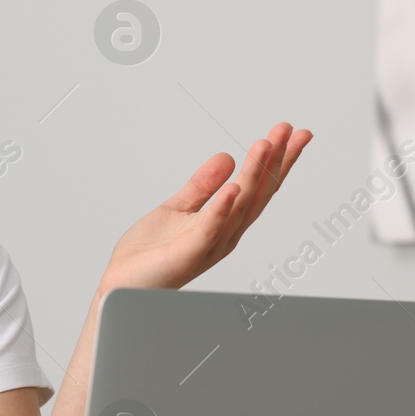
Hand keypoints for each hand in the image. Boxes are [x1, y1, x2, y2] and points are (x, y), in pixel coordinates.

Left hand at [97, 122, 309, 292]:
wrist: (123, 286)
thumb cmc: (151, 254)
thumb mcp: (178, 207)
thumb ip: (202, 185)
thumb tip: (227, 157)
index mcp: (224, 223)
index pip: (256, 187)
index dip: (275, 160)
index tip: (291, 132)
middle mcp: (224, 235)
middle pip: (256, 194)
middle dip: (274, 161)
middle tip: (289, 130)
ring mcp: (209, 246)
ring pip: (239, 206)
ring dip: (253, 174)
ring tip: (265, 144)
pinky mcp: (188, 255)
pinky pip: (209, 228)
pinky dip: (222, 208)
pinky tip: (233, 187)